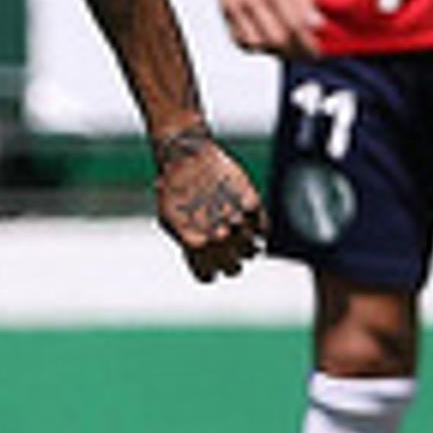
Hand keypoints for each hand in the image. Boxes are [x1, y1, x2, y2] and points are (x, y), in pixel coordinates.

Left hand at [150, 126, 263, 281]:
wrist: (187, 156)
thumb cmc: (172, 188)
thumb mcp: (168, 222)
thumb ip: (187, 244)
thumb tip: (202, 257)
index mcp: (195, 245)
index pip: (209, 277)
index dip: (209, 271)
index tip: (210, 265)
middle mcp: (218, 237)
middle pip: (234, 269)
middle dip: (230, 263)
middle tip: (228, 254)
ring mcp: (236, 221)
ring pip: (252, 252)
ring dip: (246, 248)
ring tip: (239, 238)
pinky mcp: (251, 203)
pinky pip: (264, 229)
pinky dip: (259, 230)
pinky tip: (250, 225)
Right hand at [207, 0, 323, 58]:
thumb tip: (317, 25)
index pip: (294, 25)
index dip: (307, 43)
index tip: (316, 52)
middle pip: (276, 38)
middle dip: (294, 51)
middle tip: (304, 53)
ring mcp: (236, 6)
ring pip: (257, 44)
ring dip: (274, 50)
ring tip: (287, 48)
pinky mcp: (225, 10)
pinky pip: (239, 39)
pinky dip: (255, 46)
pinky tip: (266, 42)